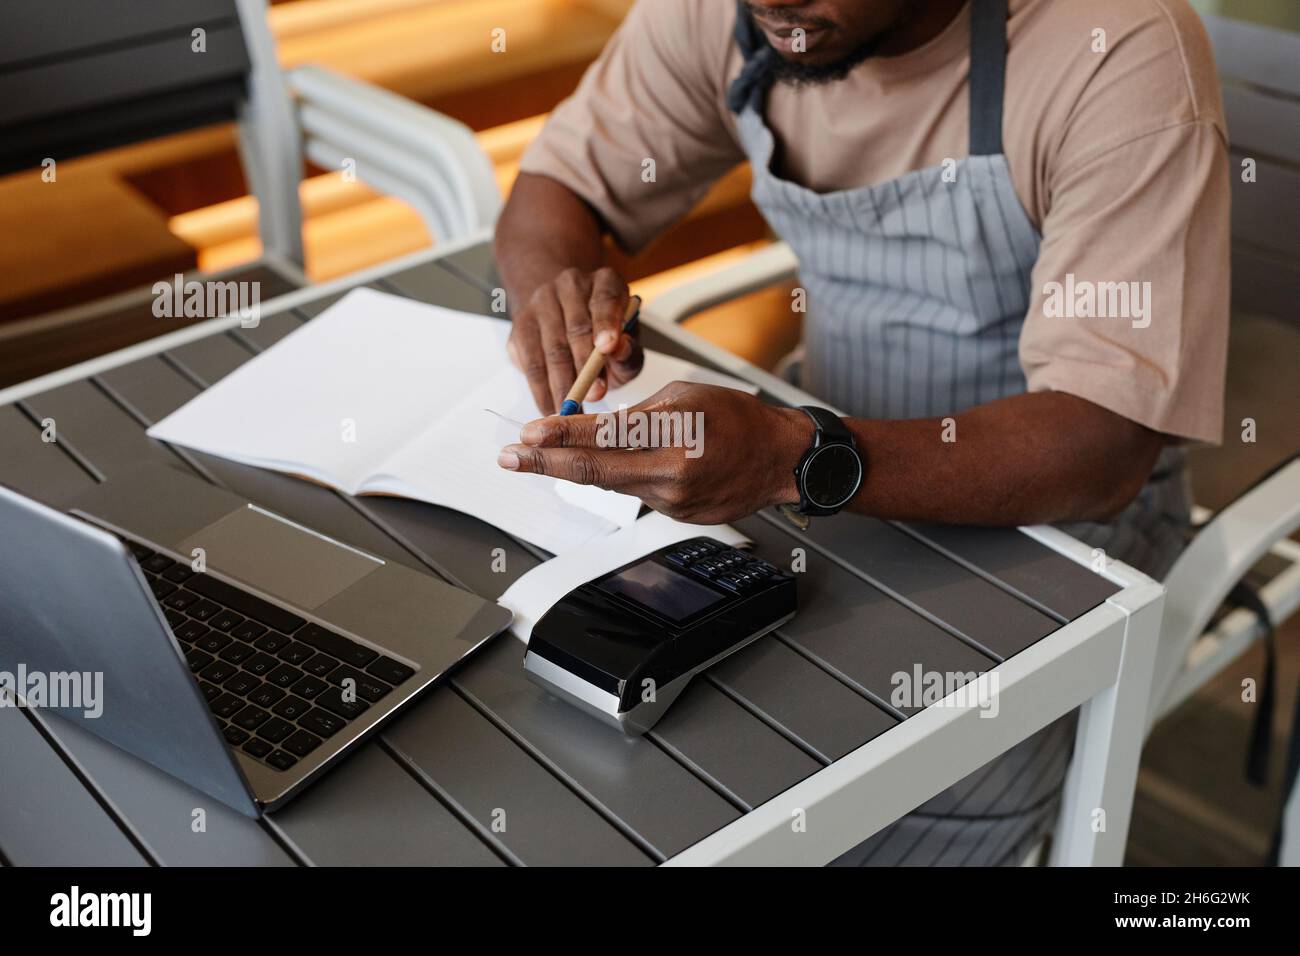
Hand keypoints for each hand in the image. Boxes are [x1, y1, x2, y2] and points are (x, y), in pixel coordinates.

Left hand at [497, 382, 813, 524]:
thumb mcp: (685, 397)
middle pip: (593, 472)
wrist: (779, 460)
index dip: (560, 436)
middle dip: (544, 464)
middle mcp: (670, 474)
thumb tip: (590, 427)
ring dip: (574, 470)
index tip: (528, 434)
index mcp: (674, 437)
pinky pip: (635, 493)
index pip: (603, 438)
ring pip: (611, 484)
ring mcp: (673, 501)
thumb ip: (636, 415)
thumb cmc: (738, 419)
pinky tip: (607, 466)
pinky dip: (617, 477)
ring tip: (540, 458)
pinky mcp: (676, 515)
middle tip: (509, 458)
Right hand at [505, 266, 642, 415]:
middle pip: (577, 327)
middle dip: (585, 368)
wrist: (565, 321)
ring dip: (562, 384)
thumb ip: (629, 351)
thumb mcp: (626, 345)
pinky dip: (541, 389)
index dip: (607, 324)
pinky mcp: (521, 323)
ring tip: (572, 410)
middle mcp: (571, 284)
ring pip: (552, 348)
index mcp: (605, 282)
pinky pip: (530, 361)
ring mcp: (542, 301)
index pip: (606, 299)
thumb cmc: (604, 339)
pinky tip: (550, 407)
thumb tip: (620, 350)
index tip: (608, 348)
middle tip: (593, 396)